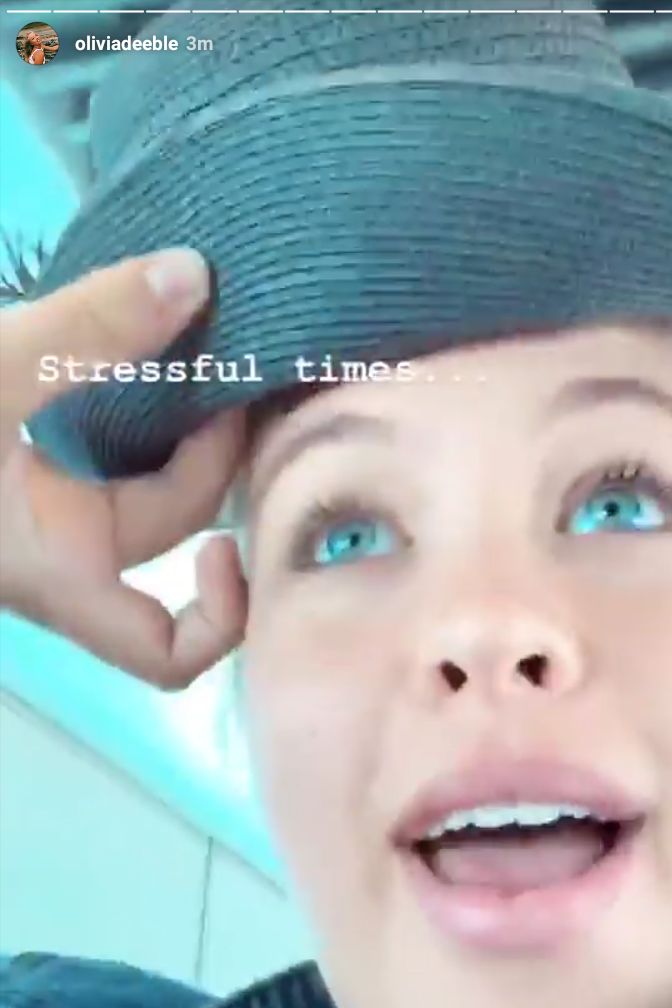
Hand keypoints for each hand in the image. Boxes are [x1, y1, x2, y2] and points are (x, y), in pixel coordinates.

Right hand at [0, 249, 248, 688]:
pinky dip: (139, 417)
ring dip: (183, 427)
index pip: (167, 652)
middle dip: (217, 452)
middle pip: (175, 525)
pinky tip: (151, 351)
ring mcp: (41, 514)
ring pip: (144, 485)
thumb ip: (81, 332)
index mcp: (54, 570)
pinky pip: (107, 456)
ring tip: (208, 345)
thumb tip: (193, 277)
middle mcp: (59, 554)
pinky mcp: (22, 475)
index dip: (225, 619)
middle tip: (231, 357)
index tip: (235, 537)